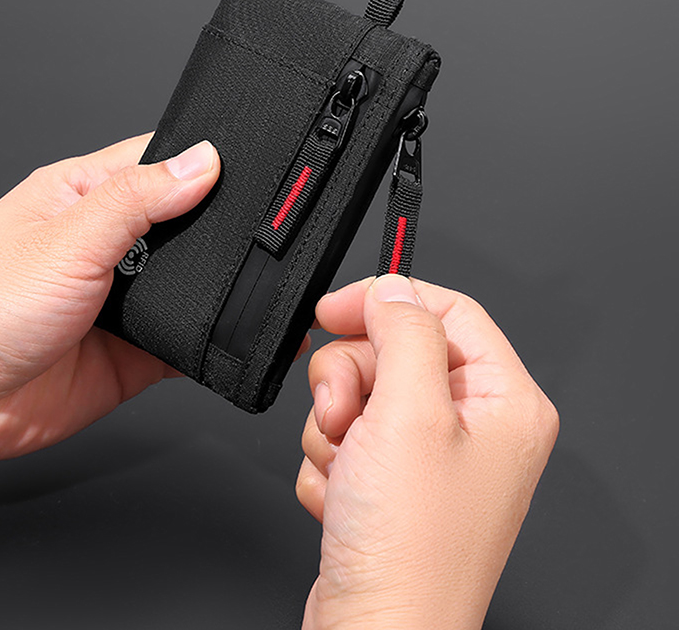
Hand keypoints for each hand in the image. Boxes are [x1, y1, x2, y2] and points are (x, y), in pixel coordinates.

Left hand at [0, 134, 221, 502]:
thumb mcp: (64, 241)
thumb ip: (136, 201)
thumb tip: (200, 162)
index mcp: (81, 197)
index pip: (156, 161)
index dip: (202, 162)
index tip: (251, 170)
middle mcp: (105, 244)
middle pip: (183, 222)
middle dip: (218, 228)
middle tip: (259, 231)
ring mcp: (122, 298)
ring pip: (191, 282)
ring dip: (218, 284)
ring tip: (255, 279)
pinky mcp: (135, 348)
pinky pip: (188, 337)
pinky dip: (213, 336)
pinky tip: (233, 331)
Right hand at [296, 275, 558, 628]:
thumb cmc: (409, 547)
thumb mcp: (411, 413)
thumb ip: (404, 333)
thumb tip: (393, 288)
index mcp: (504, 401)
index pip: (448, 311)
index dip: (387, 300)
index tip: (337, 308)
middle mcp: (474, 426)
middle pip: (396, 350)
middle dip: (352, 379)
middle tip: (345, 416)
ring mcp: (430, 455)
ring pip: (363, 390)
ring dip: (336, 424)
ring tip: (345, 467)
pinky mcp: (392, 479)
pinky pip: (348, 432)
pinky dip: (332, 458)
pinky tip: (342, 496)